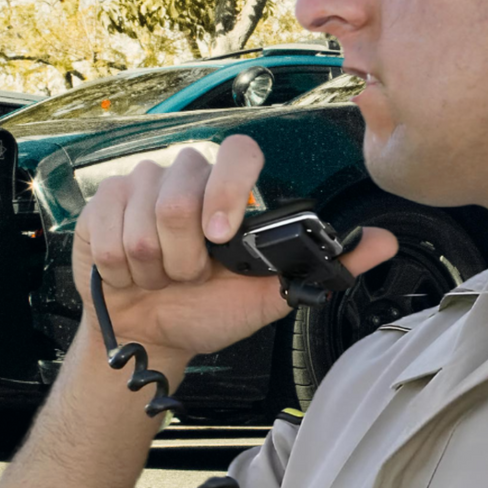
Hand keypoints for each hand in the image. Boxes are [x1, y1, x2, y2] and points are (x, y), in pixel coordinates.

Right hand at [72, 135, 397, 363]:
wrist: (154, 336)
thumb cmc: (211, 309)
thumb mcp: (272, 294)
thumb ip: (329, 265)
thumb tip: (385, 242)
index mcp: (231, 189)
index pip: (238, 151)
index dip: (227, 191)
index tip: (221, 238)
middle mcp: (188, 176)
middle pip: (181, 192)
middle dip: (184, 254)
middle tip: (191, 276)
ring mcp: (141, 184)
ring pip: (144, 212)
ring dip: (154, 264)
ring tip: (162, 277)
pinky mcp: (103, 203)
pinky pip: (107, 227)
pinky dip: (121, 266)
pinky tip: (130, 274)